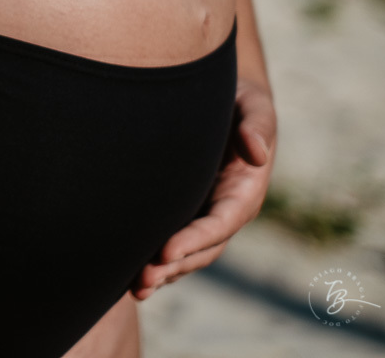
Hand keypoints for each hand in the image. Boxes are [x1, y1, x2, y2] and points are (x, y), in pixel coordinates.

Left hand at [131, 76, 277, 299]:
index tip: (165, 251)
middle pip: (201, 248)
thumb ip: (256, 125)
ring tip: (135, 287)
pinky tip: (128, 277)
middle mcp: (225, 211)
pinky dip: (156, 262)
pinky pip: (172, 243)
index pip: (220, 223)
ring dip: (163, 273)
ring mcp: (204, 215)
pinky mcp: (184, 212)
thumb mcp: (252, 105)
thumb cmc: (239, 100)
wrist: (222, 97)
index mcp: (244, 191)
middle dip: (174, 266)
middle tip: (142, 279)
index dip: (194, 240)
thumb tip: (256, 153)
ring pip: (186, 254)